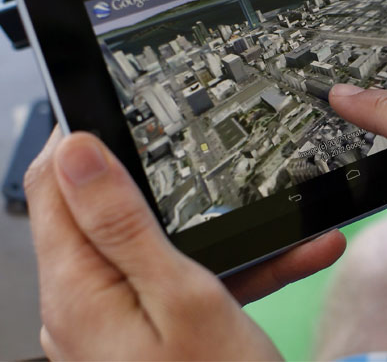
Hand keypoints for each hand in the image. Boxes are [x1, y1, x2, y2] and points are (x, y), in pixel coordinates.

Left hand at [25, 130, 344, 359]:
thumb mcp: (181, 296)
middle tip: (201, 155)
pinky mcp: (140, 333)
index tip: (118, 105)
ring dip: (213, 230)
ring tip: (271, 221)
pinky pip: (174, 283)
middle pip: (105, 212)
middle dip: (161, 180)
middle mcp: (82, 305)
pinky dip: (223, 268)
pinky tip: (280, 260)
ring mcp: (111, 321)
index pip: (54, 184)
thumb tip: (78, 153)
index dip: (81, 136)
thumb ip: (122, 223)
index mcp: (80, 290)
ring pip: (153, 247)